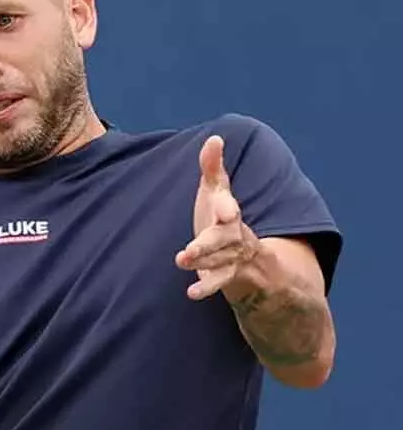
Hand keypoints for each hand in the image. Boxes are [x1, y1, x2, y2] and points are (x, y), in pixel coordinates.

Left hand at [175, 135, 259, 299]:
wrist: (248, 252)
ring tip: (181, 260)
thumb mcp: (216, 190)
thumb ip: (212, 167)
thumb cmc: (221, 214)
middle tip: (189, 249)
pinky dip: (206, 288)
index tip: (225, 209)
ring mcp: (229, 257)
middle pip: (223, 239)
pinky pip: (218, 282)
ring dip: (202, 262)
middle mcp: (233, 235)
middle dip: (208, 243)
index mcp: (229, 213)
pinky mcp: (223, 275)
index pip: (229, 208)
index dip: (227, 207)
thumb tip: (214, 138)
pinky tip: (191, 292)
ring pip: (219, 260)